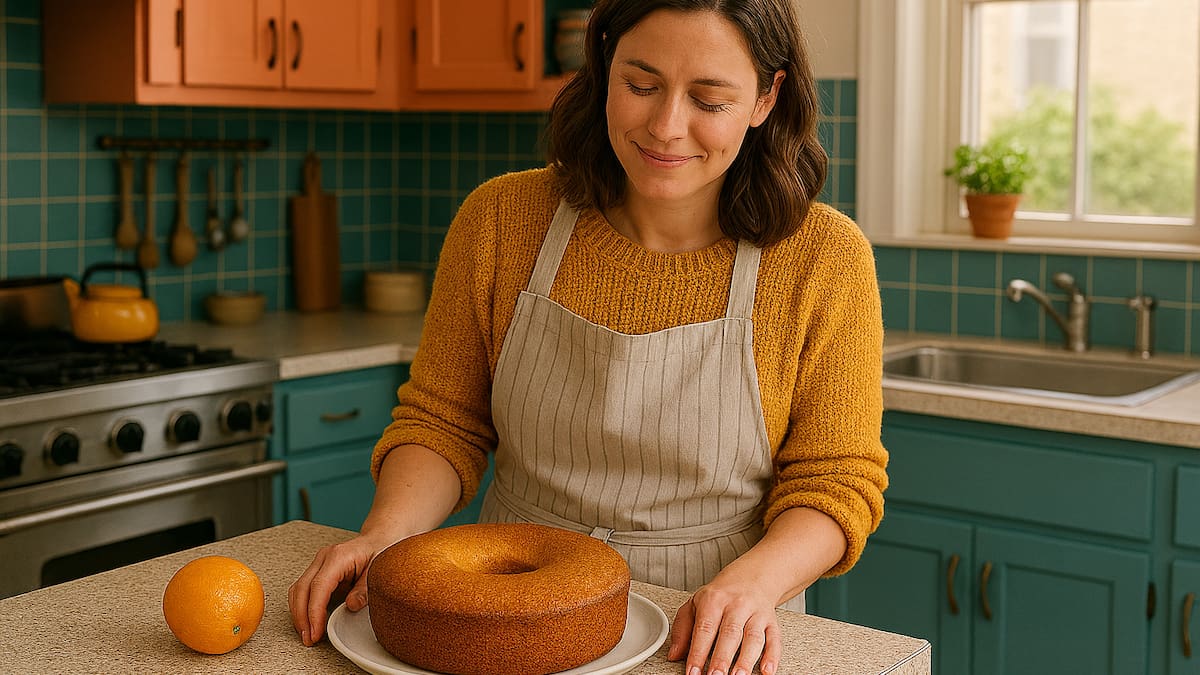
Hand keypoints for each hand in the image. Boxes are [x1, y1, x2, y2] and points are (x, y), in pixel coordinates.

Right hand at [288, 535, 382, 645]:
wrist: (378, 540)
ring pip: (297, 590)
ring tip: (307, 634)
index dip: (314, 612)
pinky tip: (308, 621)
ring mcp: (318, 564)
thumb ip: (365, 589)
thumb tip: (351, 605)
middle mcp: (324, 558)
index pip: (318, 586)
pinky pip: (303, 590)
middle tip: (309, 638)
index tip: (315, 631)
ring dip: (299, 614)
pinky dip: (302, 607)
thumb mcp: (378, 570)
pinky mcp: (317, 571)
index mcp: (338, 557)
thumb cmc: (379, 551)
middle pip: (301, 589)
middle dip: (302, 617)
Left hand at [666, 579, 782, 674]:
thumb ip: (683, 629)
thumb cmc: (721, 595)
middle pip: (730, 634)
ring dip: (746, 660)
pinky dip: (772, 656)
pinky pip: (774, 639)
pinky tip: (767, 670)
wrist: (752, 576)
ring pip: (753, 638)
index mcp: (714, 601)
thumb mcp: (695, 604)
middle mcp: (737, 605)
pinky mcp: (771, 621)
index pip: (705, 629)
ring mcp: (756, 613)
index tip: (693, 672)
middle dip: (722, 658)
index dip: (698, 652)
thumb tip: (674, 654)